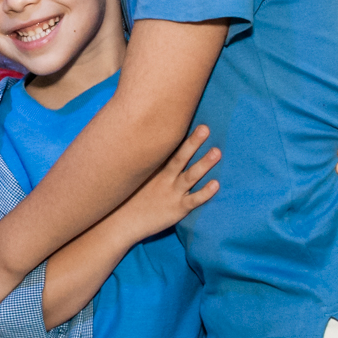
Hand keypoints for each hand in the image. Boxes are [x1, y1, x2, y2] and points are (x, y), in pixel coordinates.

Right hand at [121, 125, 220, 240]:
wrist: (119, 223)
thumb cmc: (129, 196)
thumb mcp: (134, 174)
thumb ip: (146, 159)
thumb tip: (151, 140)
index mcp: (154, 168)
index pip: (168, 147)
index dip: (177, 133)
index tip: (184, 115)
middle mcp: (164, 178)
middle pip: (180, 157)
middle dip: (193, 142)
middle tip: (205, 128)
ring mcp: (171, 193)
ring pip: (190, 176)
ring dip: (204, 164)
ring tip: (217, 152)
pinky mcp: (177, 209)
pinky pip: (193, 200)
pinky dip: (205, 193)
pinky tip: (216, 184)